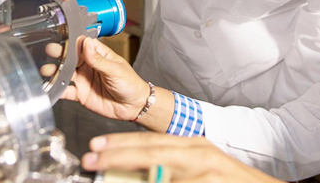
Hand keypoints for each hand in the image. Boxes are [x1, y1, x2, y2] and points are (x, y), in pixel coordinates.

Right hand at [54, 36, 150, 120]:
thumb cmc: (130, 84)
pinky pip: (66, 92)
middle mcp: (88, 66)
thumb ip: (98, 59)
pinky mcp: (81, 94)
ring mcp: (83, 80)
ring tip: (46, 70)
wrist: (134, 106)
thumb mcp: (115, 70)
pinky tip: (51, 88)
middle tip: (50, 51)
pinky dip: (58, 90)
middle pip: (70, 58)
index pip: (82, 44)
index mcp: (98, 55)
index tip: (60, 38)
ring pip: (65, 74)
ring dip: (55, 72)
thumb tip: (86, 43)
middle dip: (59, 54)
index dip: (71, 41)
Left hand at [81, 132, 285, 182]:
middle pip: (151, 152)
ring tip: (106, 176)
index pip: (151, 140)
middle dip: (117, 155)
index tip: (96, 146)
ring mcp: (204, 173)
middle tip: (90, 159)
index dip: (121, 143)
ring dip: (131, 178)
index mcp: (194, 146)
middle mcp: (199, 156)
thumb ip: (169, 165)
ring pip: (158, 175)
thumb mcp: (199, 166)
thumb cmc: (228, 182)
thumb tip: (134, 170)